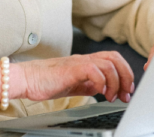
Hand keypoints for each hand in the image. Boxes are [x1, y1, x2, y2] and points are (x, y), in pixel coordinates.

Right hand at [19, 52, 134, 102]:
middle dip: (126, 76)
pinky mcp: (72, 68)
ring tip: (112, 96)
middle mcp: (84, 59)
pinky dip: (102, 82)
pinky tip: (100, 93)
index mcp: (86, 62)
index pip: (113, 59)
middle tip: (125, 93)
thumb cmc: (45, 81)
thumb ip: (88, 84)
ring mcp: (78, 62)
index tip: (126, 90)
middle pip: (115, 58)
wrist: (27, 79)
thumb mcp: (73, 85)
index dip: (125, 73)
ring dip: (116, 82)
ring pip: (109, 63)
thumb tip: (101, 88)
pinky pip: (94, 70)